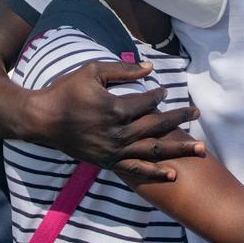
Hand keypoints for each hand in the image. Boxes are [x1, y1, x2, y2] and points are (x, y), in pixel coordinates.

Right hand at [27, 60, 203, 180]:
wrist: (42, 120)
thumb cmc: (66, 91)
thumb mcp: (93, 71)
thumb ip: (123, 70)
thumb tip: (151, 68)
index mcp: (116, 109)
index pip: (148, 102)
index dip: (158, 95)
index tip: (164, 91)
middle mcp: (119, 133)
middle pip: (157, 126)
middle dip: (180, 119)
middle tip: (198, 113)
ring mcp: (114, 150)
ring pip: (153, 150)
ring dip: (178, 149)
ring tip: (201, 149)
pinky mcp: (108, 162)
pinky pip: (136, 169)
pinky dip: (155, 173)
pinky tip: (173, 174)